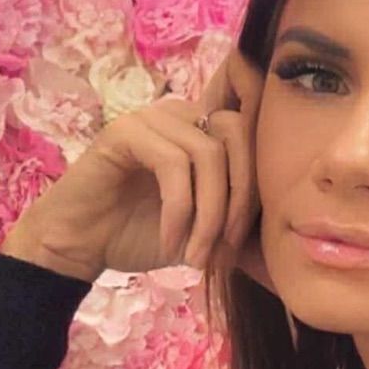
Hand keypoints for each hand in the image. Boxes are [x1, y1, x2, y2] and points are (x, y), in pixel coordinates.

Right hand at [0, 45, 276, 291]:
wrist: (80, 247)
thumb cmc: (140, 235)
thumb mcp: (203, 231)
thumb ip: (239, 221)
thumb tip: (288, 235)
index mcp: (203, 129)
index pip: (251, 132)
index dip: (256, 181)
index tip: (239, 239)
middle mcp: (181, 113)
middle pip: (238, 136)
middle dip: (241, 198)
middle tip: (225, 248)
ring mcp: (152, 117)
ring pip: (208, 154)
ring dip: (209, 214)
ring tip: (196, 254)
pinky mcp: (126, 131)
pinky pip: (173, 164)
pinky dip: (179, 209)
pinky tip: (172, 242)